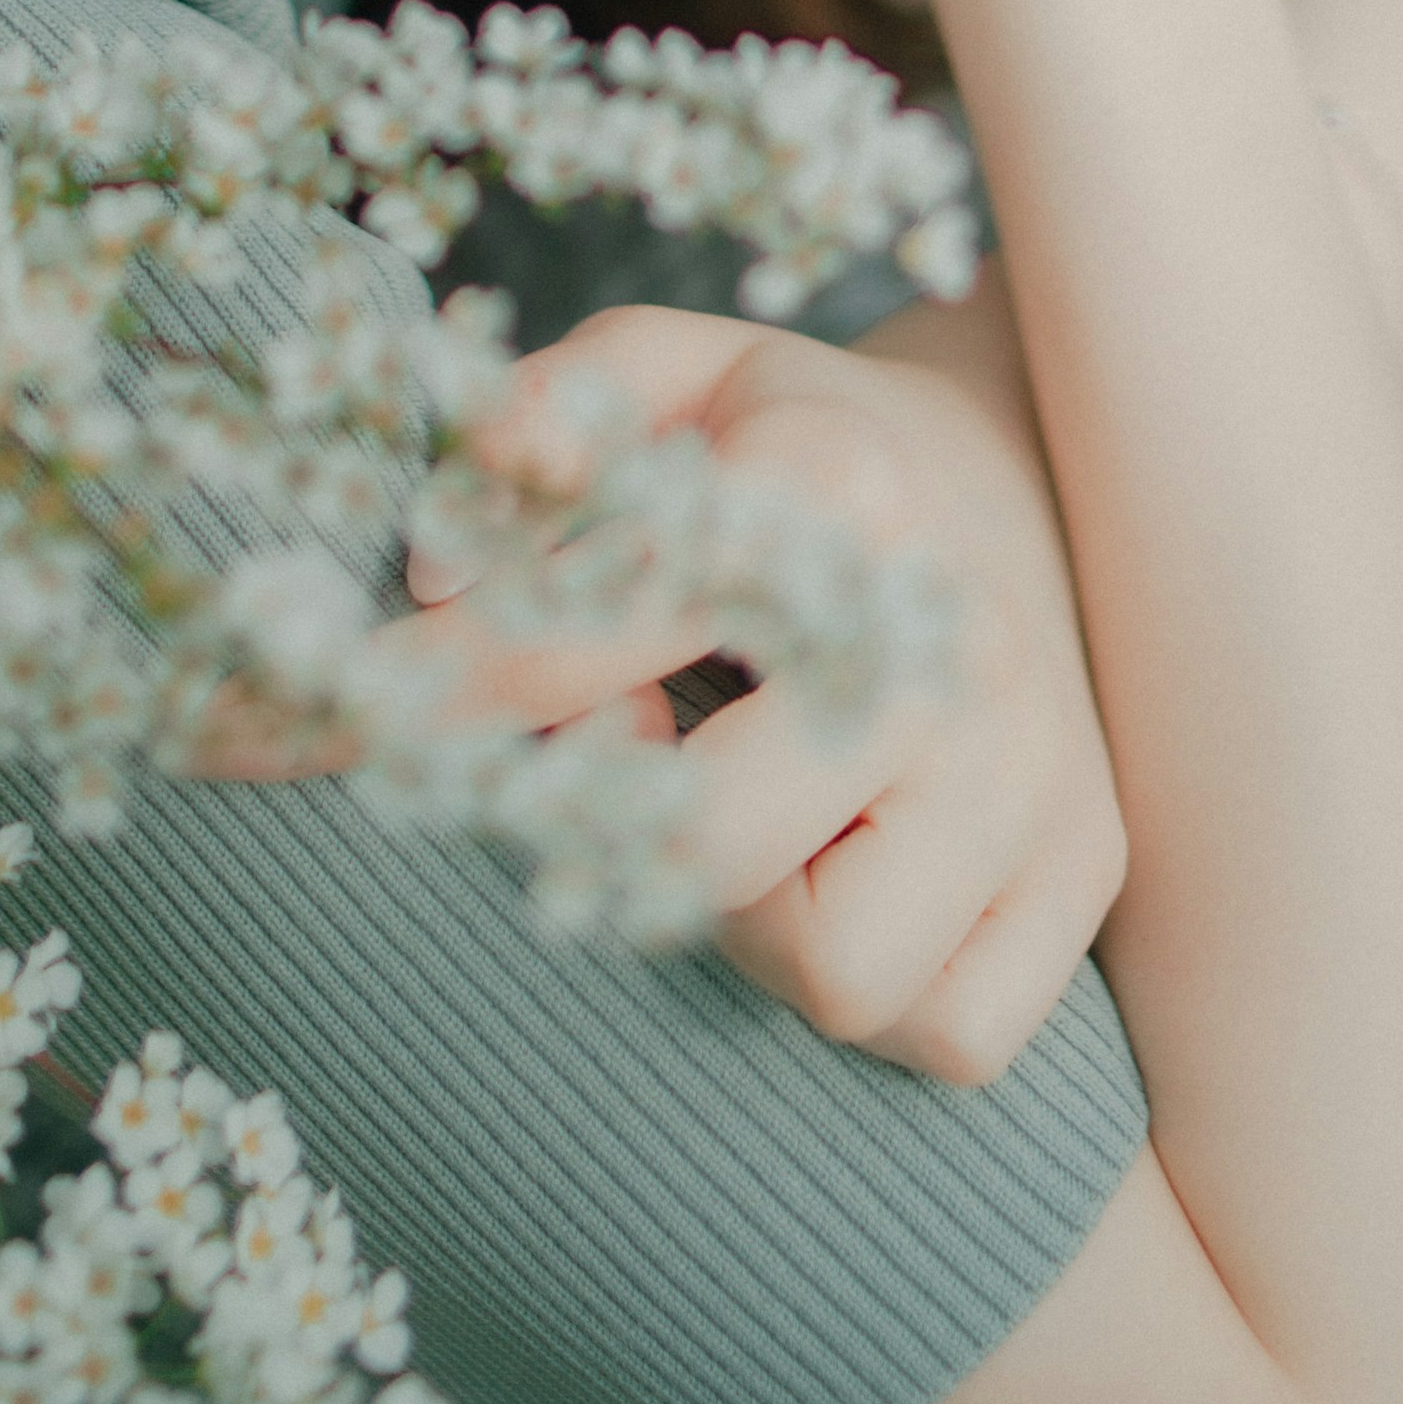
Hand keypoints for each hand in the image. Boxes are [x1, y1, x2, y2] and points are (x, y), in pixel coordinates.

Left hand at [409, 281, 1128, 1086]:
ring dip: (746, 918)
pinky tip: (838, 866)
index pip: (590, 628)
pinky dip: (873, 993)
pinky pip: (948, 1035)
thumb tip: (436, 564)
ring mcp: (1035, 766)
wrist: (1015, 469)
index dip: (438, 688)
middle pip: (708, 847)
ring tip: (742, 799)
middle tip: (606, 750)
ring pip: (839, 975)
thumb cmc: (789, 441)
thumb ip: (544, 418)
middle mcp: (949, 637)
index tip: (313, 724)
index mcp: (832, 484)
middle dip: (607, 826)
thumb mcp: (668, 369)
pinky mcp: (1089, 867)